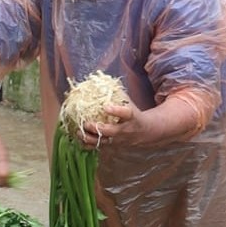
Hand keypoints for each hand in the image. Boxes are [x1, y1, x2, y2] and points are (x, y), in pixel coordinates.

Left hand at [83, 97, 202, 150]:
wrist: (147, 132)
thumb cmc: (135, 114)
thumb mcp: (130, 103)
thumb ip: (118, 94)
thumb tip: (101, 78)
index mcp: (132, 117)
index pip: (126, 114)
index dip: (116, 111)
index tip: (105, 106)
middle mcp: (125, 130)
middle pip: (111, 132)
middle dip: (97, 128)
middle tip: (86, 123)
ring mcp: (118, 140)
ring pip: (103, 142)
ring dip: (89, 138)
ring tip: (78, 132)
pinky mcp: (113, 146)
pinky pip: (98, 148)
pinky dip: (88, 145)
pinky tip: (78, 139)